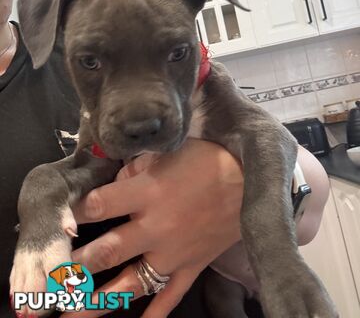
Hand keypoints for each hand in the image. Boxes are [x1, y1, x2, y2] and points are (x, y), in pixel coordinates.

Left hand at [62, 139, 243, 317]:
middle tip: (52, 277)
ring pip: (131, 284)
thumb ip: (135, 169)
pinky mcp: (191, 266)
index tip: (61, 219)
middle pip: (107, 249)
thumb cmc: (206, 159)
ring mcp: (174, 253)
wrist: (250, 178)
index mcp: (148, 193)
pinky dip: (154, 315)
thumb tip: (113, 183)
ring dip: (98, 301)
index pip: (99, 205)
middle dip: (77, 264)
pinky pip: (170, 296)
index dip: (76, 211)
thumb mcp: (167, 152)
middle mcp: (156, 227)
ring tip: (70, 314)